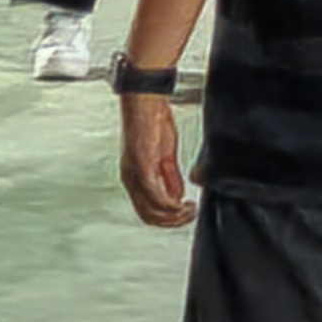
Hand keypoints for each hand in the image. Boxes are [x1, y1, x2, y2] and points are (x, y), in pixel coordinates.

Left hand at [120, 87, 197, 230]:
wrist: (145, 100)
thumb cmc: (151, 120)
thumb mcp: (165, 154)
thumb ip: (170, 177)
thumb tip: (177, 197)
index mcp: (135, 177)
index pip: (147, 211)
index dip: (168, 219)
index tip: (186, 214)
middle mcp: (131, 179)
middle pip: (149, 216)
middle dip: (173, 221)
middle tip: (190, 215)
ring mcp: (134, 174)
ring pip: (152, 210)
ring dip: (174, 215)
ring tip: (190, 209)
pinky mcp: (141, 166)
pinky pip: (155, 195)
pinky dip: (171, 204)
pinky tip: (182, 201)